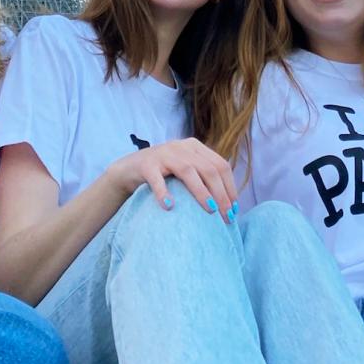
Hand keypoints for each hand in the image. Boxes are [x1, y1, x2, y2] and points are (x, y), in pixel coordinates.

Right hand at [106, 138, 237, 220]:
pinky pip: (157, 179)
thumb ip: (204, 177)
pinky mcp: (146, 164)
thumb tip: (231, 206)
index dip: (230, 188)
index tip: (234, 210)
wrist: (129, 169)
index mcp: (195, 147)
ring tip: (210, 211)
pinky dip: (164, 193)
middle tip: (226, 217)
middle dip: (221, 194)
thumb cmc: (163, 175)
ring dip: (202, 192)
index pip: (221, 165)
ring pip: (188, 171)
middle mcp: (181, 146)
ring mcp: (163, 153)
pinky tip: (170, 207)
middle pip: (208, 169)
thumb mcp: (186, 170)